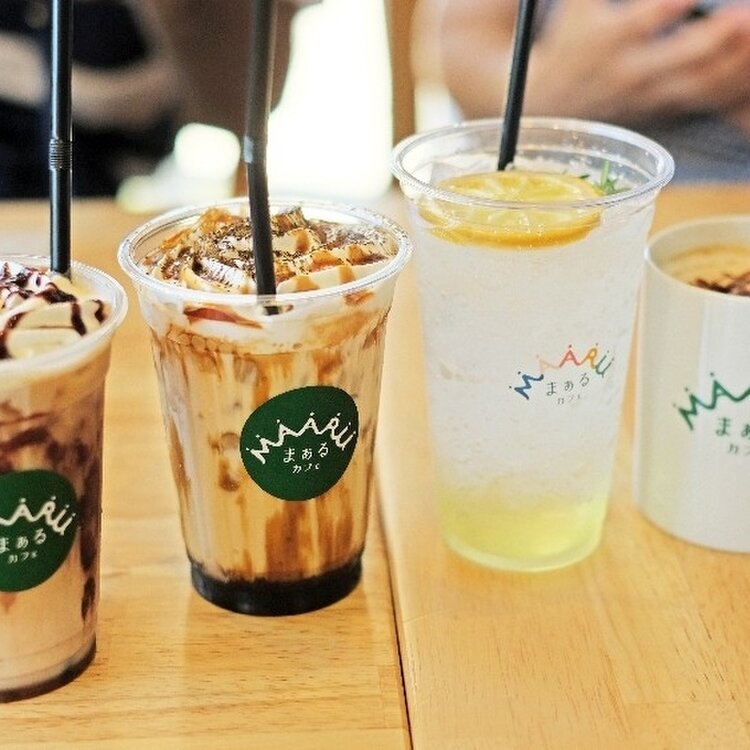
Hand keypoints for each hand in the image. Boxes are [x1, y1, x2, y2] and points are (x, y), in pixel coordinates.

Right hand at [522, 0, 749, 123]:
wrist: (553, 102)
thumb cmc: (569, 38)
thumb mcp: (576, 3)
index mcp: (607, 41)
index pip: (646, 17)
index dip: (672, 4)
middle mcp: (630, 72)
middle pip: (680, 57)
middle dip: (717, 35)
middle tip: (746, 14)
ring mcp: (649, 95)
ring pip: (700, 84)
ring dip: (735, 61)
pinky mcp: (662, 107)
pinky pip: (706, 99)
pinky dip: (734, 80)